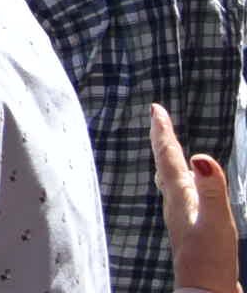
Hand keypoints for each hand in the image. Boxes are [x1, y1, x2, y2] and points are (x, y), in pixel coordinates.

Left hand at [155, 104, 244, 292]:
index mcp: (180, 198)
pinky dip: (180, 183)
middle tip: (157, 119)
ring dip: (168, 160)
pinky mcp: (189, 232)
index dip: (163, 132)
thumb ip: (212, 190)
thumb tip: (201, 158)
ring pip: (169, 181)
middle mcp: (175, 205)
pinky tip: (185, 191)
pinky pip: (180, 197)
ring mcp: (181, 219)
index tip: (155, 109)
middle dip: (162, 141)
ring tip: (166, 149)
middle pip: (164, 165)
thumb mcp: (216, 223)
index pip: (169, 158)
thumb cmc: (210, 261)